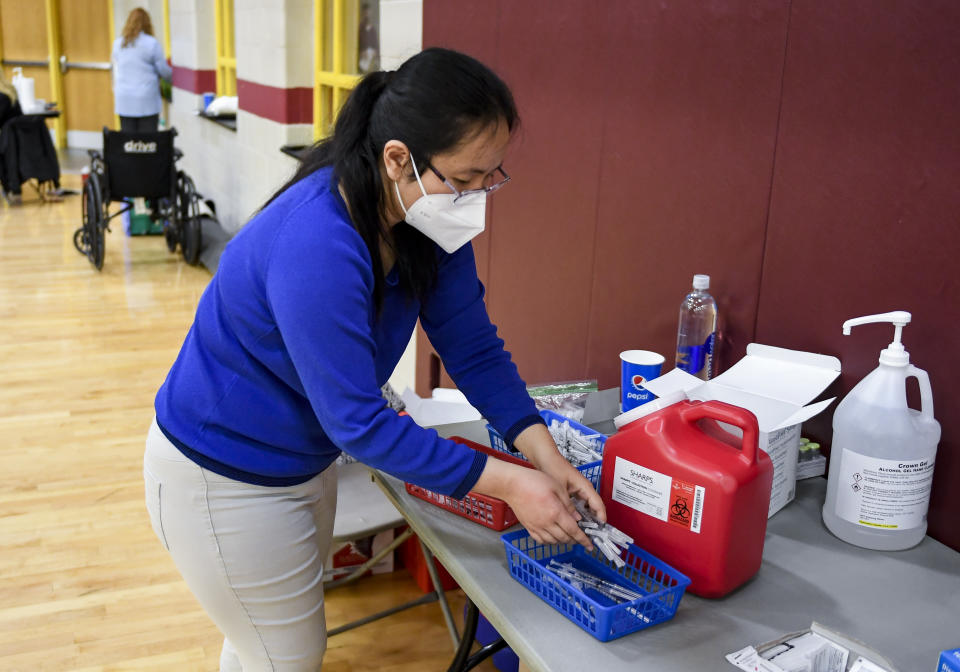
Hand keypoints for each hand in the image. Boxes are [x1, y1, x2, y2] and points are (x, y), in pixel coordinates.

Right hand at [473, 459, 594, 549]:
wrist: (512, 484)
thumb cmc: (532, 481)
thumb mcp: (557, 487)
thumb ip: (568, 505)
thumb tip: (577, 518)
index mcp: (555, 512)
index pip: (573, 531)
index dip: (583, 539)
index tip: (589, 545)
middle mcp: (546, 523)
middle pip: (565, 538)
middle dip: (575, 540)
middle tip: (581, 538)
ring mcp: (536, 527)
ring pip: (554, 541)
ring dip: (564, 541)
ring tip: (569, 536)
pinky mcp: (528, 527)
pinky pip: (541, 540)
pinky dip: (550, 541)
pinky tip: (553, 537)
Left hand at [539, 458, 606, 525]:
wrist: (545, 457)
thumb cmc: (553, 467)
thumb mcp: (560, 488)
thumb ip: (568, 504)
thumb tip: (575, 520)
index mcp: (585, 486)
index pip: (598, 504)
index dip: (601, 517)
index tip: (601, 529)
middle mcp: (584, 488)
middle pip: (594, 507)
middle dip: (594, 520)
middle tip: (591, 534)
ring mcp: (579, 490)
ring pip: (587, 506)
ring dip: (586, 517)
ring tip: (583, 530)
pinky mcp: (573, 491)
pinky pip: (580, 504)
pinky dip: (579, 512)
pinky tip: (573, 521)